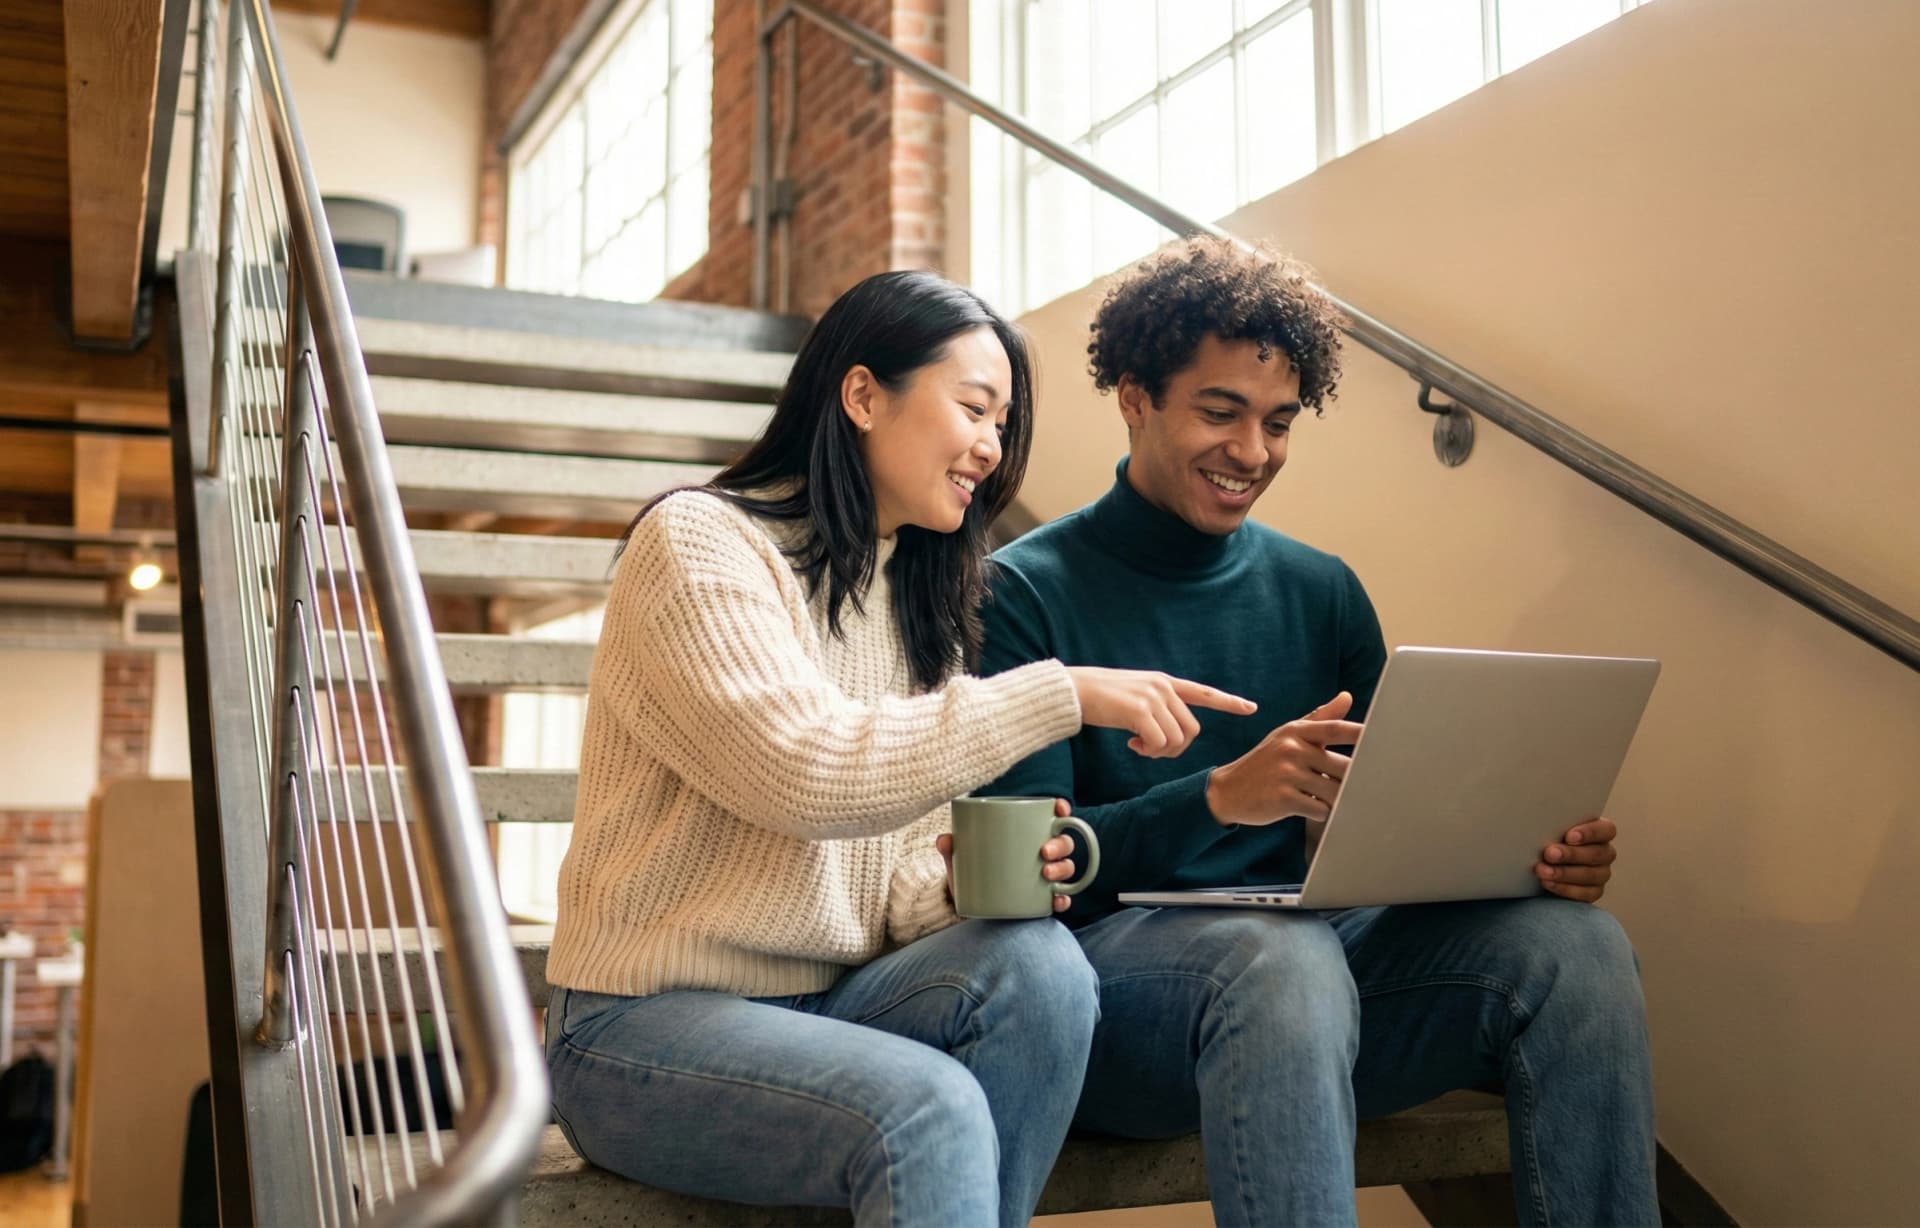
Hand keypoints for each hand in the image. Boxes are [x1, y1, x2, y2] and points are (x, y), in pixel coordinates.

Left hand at [936, 799, 1080, 912]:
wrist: (970, 906)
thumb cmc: (971, 873)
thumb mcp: (960, 858)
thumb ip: (951, 848)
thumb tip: (944, 840)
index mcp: (1028, 835)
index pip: (1052, 817)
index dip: (1062, 810)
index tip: (1059, 809)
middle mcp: (1043, 855)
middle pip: (1064, 842)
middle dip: (1060, 844)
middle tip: (1043, 852)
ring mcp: (1046, 878)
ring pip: (1067, 868)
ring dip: (1063, 868)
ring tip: (1046, 874)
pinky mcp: (1044, 901)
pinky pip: (1061, 899)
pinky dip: (1063, 900)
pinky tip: (1057, 900)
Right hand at [1067, 667, 1256, 758]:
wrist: (1073, 690)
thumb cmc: (1099, 697)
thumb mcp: (1134, 694)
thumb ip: (1154, 707)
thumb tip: (1164, 735)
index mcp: (1164, 682)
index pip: (1203, 692)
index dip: (1228, 702)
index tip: (1251, 707)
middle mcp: (1163, 687)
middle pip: (1191, 729)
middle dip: (1176, 748)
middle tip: (1151, 750)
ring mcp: (1153, 697)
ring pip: (1176, 739)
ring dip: (1160, 752)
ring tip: (1139, 746)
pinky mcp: (1140, 710)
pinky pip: (1159, 743)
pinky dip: (1148, 751)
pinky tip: (1132, 745)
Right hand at [1205, 692, 1364, 825]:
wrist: (1228, 790)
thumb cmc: (1265, 762)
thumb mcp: (1288, 736)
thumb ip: (1320, 718)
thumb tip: (1347, 697)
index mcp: (1296, 731)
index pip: (1335, 728)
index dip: (1362, 733)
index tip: (1387, 737)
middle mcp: (1292, 749)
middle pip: (1343, 767)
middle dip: (1351, 780)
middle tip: (1358, 786)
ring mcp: (1287, 773)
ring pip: (1334, 791)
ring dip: (1335, 799)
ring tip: (1324, 797)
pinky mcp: (1283, 798)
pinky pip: (1319, 809)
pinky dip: (1319, 812)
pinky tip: (1308, 807)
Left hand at [1536, 816, 1617, 901]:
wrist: (1541, 863)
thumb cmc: (1547, 838)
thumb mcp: (1551, 828)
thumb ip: (1555, 824)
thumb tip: (1539, 819)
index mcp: (1600, 831)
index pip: (1606, 830)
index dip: (1590, 833)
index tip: (1569, 836)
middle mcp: (1605, 853)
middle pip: (1597, 854)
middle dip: (1571, 854)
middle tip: (1549, 853)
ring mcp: (1601, 873)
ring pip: (1591, 875)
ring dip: (1564, 873)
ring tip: (1542, 871)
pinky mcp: (1593, 891)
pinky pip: (1585, 893)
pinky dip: (1565, 889)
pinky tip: (1548, 883)